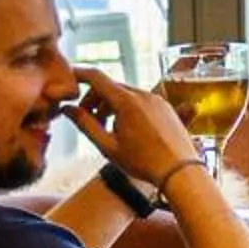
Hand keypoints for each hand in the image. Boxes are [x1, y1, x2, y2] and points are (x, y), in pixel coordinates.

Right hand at [65, 67, 200, 185]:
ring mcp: (157, 100)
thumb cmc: (144, 162)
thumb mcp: (107, 146)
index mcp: (126, 101)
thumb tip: (67, 109)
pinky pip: (142, 100)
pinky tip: (128, 129)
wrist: (181, 172)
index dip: (79, 75)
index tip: (69, 80)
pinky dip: (129, 108)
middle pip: (110, 87)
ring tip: (109, 129)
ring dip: (112, 105)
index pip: (96, 77)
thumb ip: (85, 124)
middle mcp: (143, 95)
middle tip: (88, 119)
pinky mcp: (166, 107)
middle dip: (95, 99)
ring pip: (126, 94)